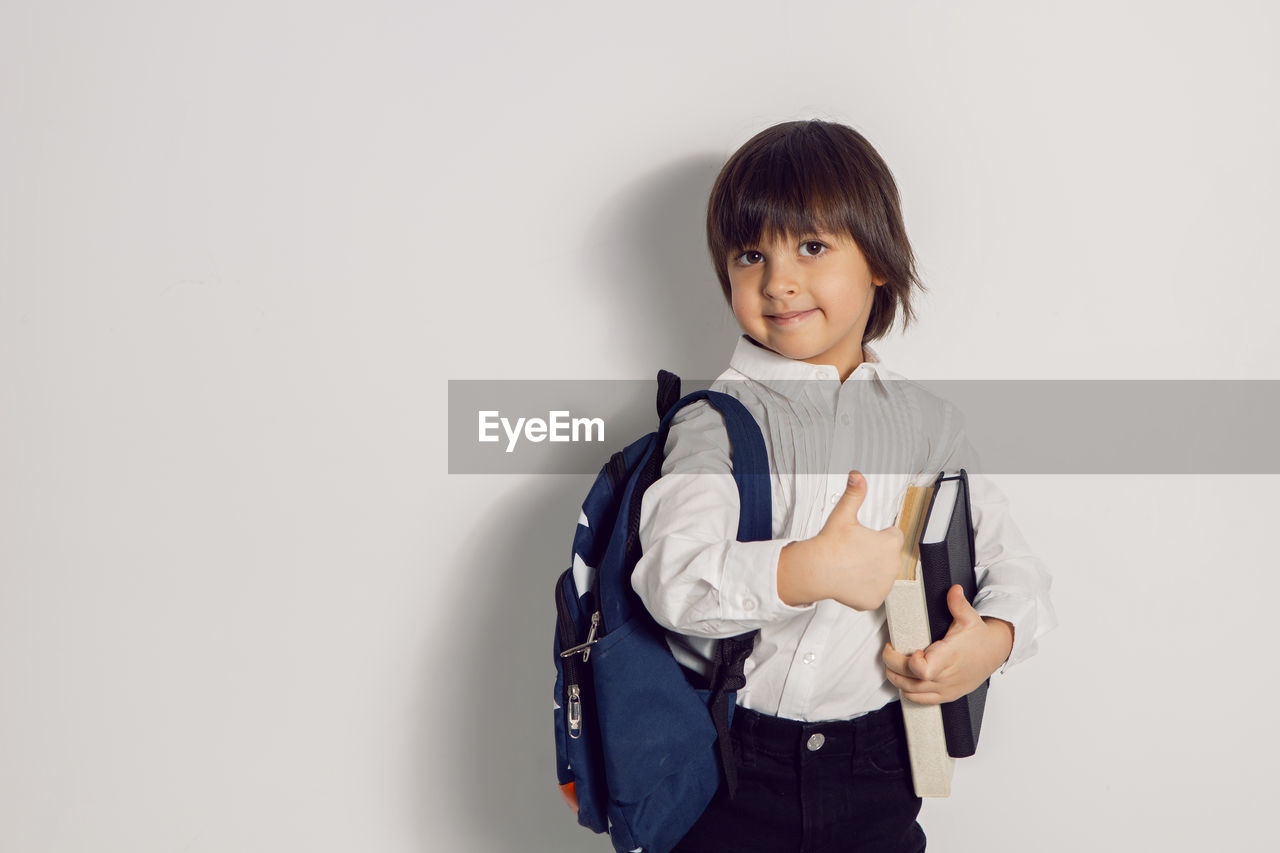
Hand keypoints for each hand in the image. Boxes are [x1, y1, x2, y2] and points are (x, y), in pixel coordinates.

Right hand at [777, 471, 903, 610]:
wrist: (816, 570)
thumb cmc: (830, 544)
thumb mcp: (843, 514)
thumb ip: (854, 493)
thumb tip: (857, 476)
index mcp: (889, 543)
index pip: (893, 535)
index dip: (878, 535)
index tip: (864, 538)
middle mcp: (892, 565)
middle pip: (888, 556)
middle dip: (875, 553)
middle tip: (855, 551)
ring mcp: (884, 585)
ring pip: (882, 575)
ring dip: (872, 571)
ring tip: (852, 565)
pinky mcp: (874, 600)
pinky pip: (873, 592)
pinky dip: (864, 589)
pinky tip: (851, 580)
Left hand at [882, 584, 1013, 703]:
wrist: (995, 653)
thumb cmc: (979, 638)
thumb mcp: (969, 617)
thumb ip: (958, 604)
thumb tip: (954, 590)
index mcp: (949, 657)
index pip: (922, 670)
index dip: (910, 662)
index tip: (910, 649)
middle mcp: (946, 676)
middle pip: (910, 680)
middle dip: (893, 665)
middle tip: (890, 651)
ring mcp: (945, 688)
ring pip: (911, 692)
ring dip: (896, 678)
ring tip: (893, 663)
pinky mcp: (946, 695)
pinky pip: (922, 701)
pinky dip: (908, 692)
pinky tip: (904, 679)